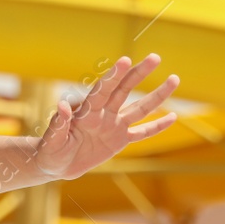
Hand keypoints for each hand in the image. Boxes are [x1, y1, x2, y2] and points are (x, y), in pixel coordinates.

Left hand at [35, 54, 179, 178]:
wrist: (55, 166)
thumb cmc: (49, 151)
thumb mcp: (51, 140)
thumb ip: (59, 123)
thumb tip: (62, 104)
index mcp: (86, 112)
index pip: (102, 90)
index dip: (113, 76)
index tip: (125, 60)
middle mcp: (103, 114)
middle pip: (124, 90)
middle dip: (139, 74)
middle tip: (155, 57)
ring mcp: (113, 126)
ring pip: (139, 108)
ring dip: (156, 95)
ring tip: (174, 79)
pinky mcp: (119, 141)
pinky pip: (142, 133)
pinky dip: (157, 126)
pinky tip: (173, 117)